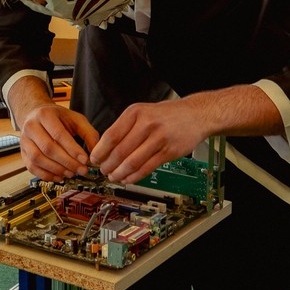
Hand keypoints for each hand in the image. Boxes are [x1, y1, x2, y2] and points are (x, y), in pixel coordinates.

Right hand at [16, 103, 98, 180]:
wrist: (36, 114)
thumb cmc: (58, 118)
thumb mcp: (76, 119)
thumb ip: (89, 133)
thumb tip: (95, 152)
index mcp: (45, 115)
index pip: (59, 134)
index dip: (72, 149)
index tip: (85, 160)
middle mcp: (31, 126)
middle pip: (48, 148)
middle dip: (67, 162)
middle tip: (81, 170)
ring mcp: (24, 140)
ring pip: (38, 159)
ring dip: (56, 170)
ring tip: (71, 173)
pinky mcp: (22, 152)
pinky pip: (32, 167)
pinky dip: (46, 175)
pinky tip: (59, 176)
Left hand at [90, 99, 207, 183]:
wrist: (196, 115)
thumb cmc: (167, 114)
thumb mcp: (143, 111)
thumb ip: (125, 127)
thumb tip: (105, 147)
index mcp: (135, 113)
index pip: (111, 135)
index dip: (100, 151)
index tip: (94, 159)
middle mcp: (146, 124)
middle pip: (120, 151)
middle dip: (108, 165)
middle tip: (103, 170)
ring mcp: (158, 139)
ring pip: (132, 162)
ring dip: (119, 173)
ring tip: (113, 177)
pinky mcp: (168, 152)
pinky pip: (146, 168)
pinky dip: (134, 176)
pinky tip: (127, 178)